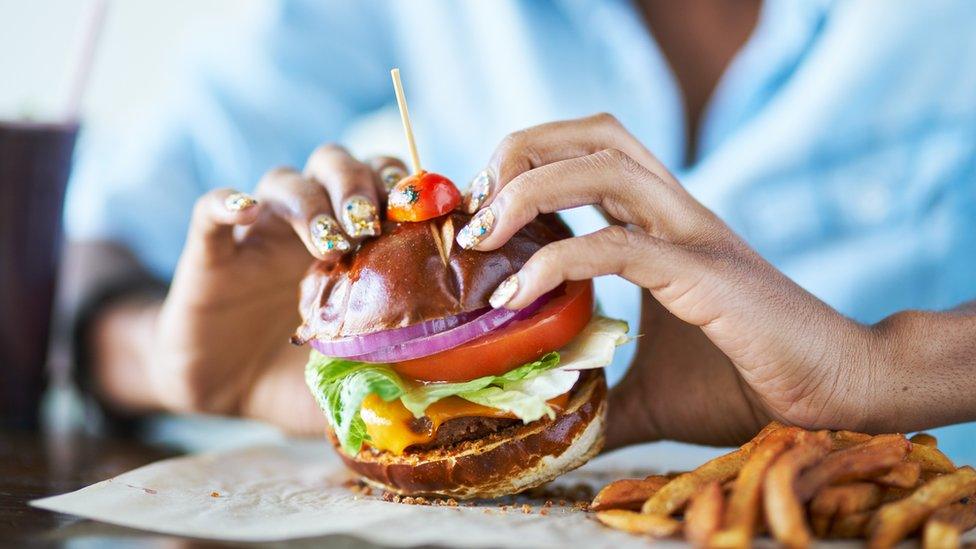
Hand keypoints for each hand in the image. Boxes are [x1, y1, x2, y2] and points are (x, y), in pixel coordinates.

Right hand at [144, 146, 407, 433]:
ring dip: (312, 202)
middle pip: (337, 166)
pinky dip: (226, 202)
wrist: (226, 391)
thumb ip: (397, 373)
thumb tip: (448, 392)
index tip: (430, 213)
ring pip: (284, 181)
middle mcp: (308, 225)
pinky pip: (209, 209)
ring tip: (329, 242)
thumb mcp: (357, 375)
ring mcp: (259, 234)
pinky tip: (243, 210)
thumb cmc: (302, 373)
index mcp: (353, 243)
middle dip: (360, 186)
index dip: (409, 188)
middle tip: (370, 228)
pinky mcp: (210, 253)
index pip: (386, 185)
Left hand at [456, 113, 879, 447]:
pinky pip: (616, 245)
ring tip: (480, 235)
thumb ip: (601, 396)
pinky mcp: (702, 274)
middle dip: (521, 151)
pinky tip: (514, 295)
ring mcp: (692, 236)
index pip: (589, 154)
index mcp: (664, 226)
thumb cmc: (748, 384)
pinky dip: (554, 261)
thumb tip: (554, 424)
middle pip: (593, 134)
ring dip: (527, 187)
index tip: (481, 216)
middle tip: (474, 210)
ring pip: (603, 165)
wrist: (833, 396)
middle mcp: (677, 213)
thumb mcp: (651, 394)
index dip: (527, 164)